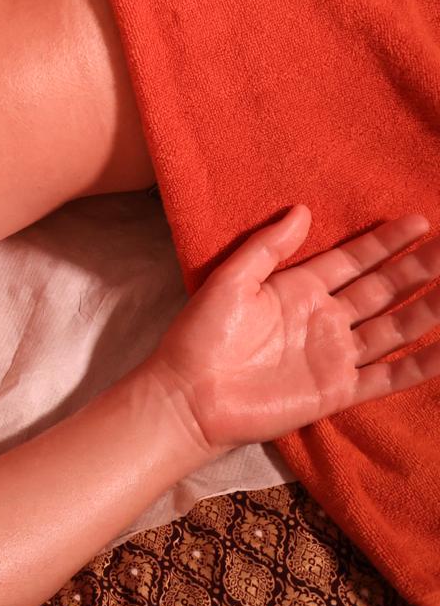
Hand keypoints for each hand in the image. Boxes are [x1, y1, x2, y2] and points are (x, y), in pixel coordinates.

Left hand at [146, 204, 439, 457]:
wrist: (189, 396)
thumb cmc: (200, 335)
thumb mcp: (231, 280)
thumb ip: (268, 247)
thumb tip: (303, 209)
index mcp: (297, 289)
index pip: (352, 260)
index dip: (385, 242)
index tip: (420, 221)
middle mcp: (323, 319)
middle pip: (382, 289)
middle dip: (417, 268)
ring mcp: (334, 355)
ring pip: (394, 328)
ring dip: (428, 309)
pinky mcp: (338, 390)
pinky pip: (389, 375)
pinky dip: (422, 365)